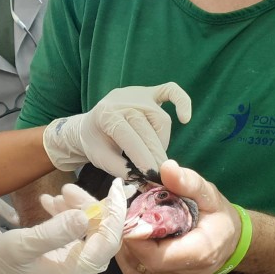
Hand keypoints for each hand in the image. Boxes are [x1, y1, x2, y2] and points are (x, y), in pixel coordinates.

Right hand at [0, 179, 127, 273]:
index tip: (116, 187)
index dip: (114, 214)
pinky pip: (78, 235)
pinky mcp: (68, 262)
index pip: (107, 243)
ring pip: (89, 232)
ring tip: (55, 195)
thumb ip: (54, 232)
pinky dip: (68, 217)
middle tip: (66, 188)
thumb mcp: (22, 245)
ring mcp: (75, 270)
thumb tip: (84, 216)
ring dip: (76, 210)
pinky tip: (50, 204)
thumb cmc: (0, 264)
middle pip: (99, 235)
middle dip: (87, 208)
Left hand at [42, 83, 191, 178]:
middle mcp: (123, 101)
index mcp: (106, 115)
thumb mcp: (101, 159)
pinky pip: (170, 91)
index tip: (153, 177)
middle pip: (147, 129)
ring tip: (155, 156)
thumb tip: (147, 182)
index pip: (129, 138)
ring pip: (161, 119)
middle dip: (155, 155)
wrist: (89, 125)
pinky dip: (182, 102)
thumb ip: (123, 170)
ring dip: (162, 141)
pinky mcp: (150, 92)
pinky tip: (185, 119)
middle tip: (162, 176)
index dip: (143, 158)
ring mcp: (138, 94)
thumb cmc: (96, 144)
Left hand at [116, 159, 241, 273]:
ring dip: (125, 245)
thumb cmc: (216, 215)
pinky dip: (129, 254)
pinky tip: (133, 237)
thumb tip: (167, 168)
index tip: (127, 214)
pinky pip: (136, 273)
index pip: (156, 257)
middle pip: (143, 261)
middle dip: (127, 236)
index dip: (135, 237)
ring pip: (134, 268)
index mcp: (201, 253)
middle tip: (123, 214)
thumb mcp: (208, 193)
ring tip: (128, 223)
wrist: (229, 241)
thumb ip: (188, 182)